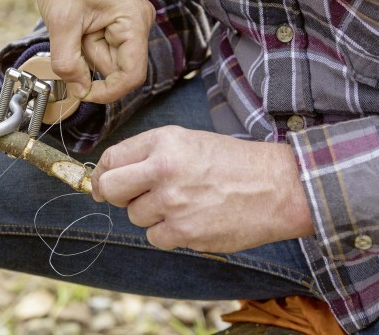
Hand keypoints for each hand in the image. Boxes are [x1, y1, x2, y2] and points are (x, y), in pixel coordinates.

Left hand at [28, 0, 154, 102]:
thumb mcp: (61, 22)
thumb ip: (68, 63)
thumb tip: (78, 91)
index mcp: (133, 21)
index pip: (133, 75)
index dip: (109, 92)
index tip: (83, 94)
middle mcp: (137, 23)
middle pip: (117, 68)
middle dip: (88, 62)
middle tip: (69, 41)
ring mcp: (128, 24)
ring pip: (106, 59)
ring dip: (84, 52)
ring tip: (72, 26)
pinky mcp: (116, 24)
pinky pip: (101, 48)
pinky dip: (84, 45)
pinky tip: (76, 26)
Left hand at [91, 126, 313, 252]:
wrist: (277, 187)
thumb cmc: (232, 163)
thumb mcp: (188, 141)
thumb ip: (146, 154)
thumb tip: (103, 179)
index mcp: (164, 143)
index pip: (111, 159)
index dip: (102, 174)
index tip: (103, 183)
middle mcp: (164, 170)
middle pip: (109, 189)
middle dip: (115, 195)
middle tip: (134, 195)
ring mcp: (173, 204)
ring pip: (134, 216)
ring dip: (151, 213)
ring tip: (182, 203)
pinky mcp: (184, 233)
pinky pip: (155, 237)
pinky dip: (168, 233)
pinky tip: (191, 219)